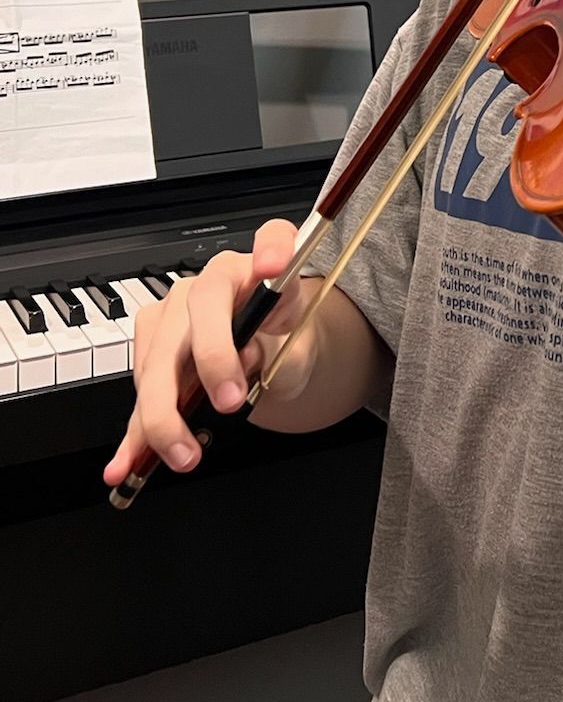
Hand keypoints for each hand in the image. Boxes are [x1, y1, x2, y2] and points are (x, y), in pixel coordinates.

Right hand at [103, 219, 316, 484]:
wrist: (267, 359)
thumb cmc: (283, 341)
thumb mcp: (298, 346)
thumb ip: (280, 348)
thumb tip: (245, 358)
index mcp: (258, 270)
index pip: (273, 238)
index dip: (274, 247)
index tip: (275, 265)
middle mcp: (211, 283)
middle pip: (200, 308)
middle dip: (210, 358)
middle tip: (229, 402)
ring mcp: (174, 315)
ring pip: (161, 357)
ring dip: (165, 412)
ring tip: (184, 453)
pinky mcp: (151, 351)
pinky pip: (140, 393)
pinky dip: (134, 435)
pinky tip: (125, 463)